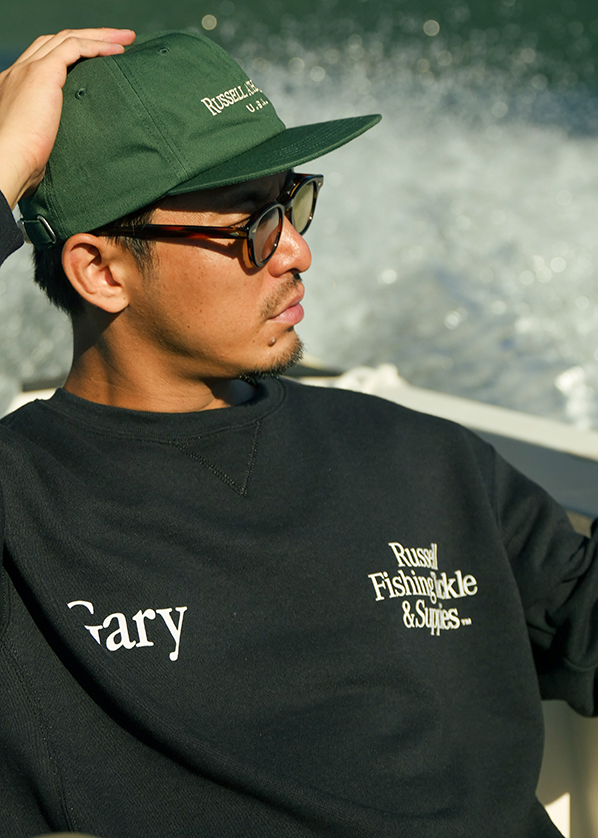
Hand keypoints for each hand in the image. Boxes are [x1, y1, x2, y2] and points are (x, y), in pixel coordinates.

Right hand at [0, 28, 135, 208]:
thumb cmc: (21, 165)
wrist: (8, 162)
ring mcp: (29, 70)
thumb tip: (76, 150)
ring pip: (67, 38)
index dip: (74, 54)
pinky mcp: (42, 73)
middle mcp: (19, 72)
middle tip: (121, 40)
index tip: (99, 58)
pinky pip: (74, 48)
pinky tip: (117, 50)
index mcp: (16, 87)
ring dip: (100, 36)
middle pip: (57, 41)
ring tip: (127, 38)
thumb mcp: (39, 145)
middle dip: (91, 37)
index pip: (45, 58)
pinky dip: (97, 45)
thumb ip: (52, 137)